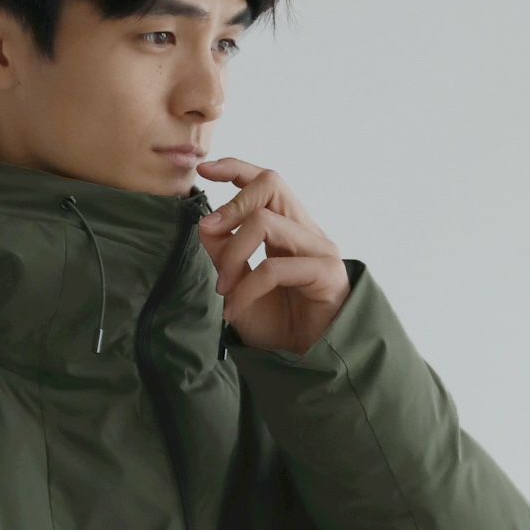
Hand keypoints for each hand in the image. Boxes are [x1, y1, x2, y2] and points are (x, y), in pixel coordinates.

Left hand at [194, 157, 351, 355]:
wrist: (306, 361)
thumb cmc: (277, 323)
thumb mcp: (238, 286)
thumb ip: (224, 254)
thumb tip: (205, 224)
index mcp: (288, 228)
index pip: (266, 182)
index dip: (236, 168)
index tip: (204, 169)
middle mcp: (307, 231)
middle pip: (271, 184)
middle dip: (232, 204)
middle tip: (209, 234)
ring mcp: (320, 250)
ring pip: (266, 223)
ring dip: (232, 255)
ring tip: (222, 289)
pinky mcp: (325, 273)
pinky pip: (273, 268)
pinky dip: (245, 289)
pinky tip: (233, 311)